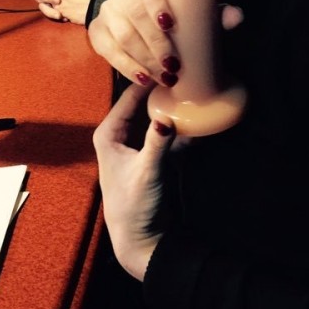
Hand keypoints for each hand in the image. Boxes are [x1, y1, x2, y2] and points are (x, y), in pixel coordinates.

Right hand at [88, 0, 243, 85]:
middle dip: (154, 42)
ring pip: (122, 35)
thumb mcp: (191, 12)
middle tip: (173, 65)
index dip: (156, 1)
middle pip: (133, 12)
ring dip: (144, 59)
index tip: (170, 25)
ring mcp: (108, 11)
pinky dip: (127, 67)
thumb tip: (237, 16)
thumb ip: (213, 14)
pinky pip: (109, 51)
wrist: (134, 21)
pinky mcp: (98, 33)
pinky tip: (143, 79)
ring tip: (164, 77)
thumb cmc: (171, 16)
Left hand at [93, 82, 175, 280]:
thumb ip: (157, 143)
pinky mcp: (153, 158)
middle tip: (182, 73)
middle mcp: (120, 136)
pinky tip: (199, 119)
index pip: (128, 97)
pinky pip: (169, 134)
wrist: (141, 241)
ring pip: (156, 116)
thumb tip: (166, 118)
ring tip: (191, 89)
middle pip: (142, 103)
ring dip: (172, 106)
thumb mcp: (147, 172)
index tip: (166, 67)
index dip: (147, 82)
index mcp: (108, 135)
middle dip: (161, 90)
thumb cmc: (134, 207)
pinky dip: (182, 128)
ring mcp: (137, 146)